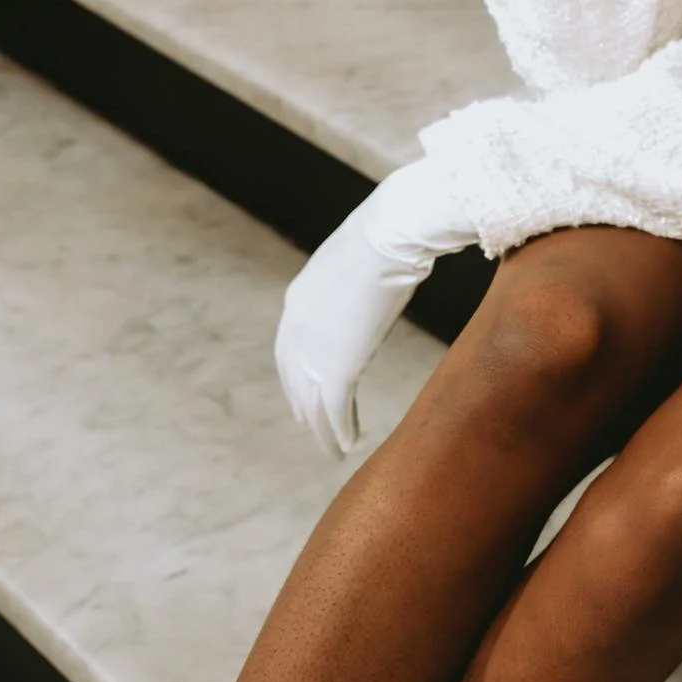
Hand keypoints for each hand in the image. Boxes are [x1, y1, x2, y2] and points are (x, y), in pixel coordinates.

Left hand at [274, 159, 470, 457]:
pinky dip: (341, 430)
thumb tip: (375, 274)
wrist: (392, 233)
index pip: (289, 349)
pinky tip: (350, 442)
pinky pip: (336, 410)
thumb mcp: (359, 259)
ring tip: (334, 448)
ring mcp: (315, 350)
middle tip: (313, 427)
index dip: (296, 375)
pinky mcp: (339, 367)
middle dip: (304, 406)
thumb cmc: (388, 233)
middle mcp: (297, 328)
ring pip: (314, 404)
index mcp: (298, 300)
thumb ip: (355, 281)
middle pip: (296, 380)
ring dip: (323, 430)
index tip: (303, 391)